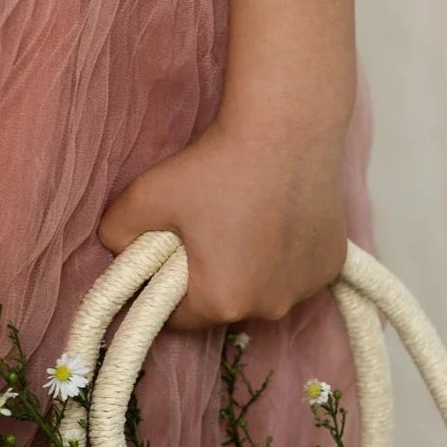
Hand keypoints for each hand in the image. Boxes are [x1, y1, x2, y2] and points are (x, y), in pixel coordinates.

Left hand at [97, 117, 349, 331]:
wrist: (288, 126)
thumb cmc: (217, 164)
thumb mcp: (146, 196)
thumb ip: (117, 232)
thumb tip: (116, 250)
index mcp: (221, 302)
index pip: (178, 319)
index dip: (165, 291)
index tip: (169, 260)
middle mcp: (268, 308)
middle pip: (223, 306)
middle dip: (210, 280)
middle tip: (208, 232)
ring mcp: (304, 290)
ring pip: (262, 291)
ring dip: (250, 271)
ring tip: (246, 222)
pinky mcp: (331, 267)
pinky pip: (295, 274)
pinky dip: (284, 258)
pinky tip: (279, 220)